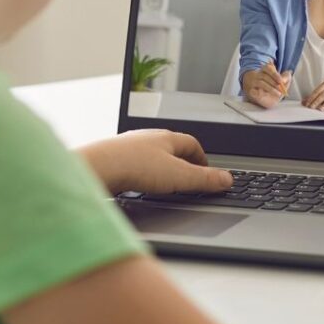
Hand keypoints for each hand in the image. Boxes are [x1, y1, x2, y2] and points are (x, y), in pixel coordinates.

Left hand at [78, 130, 232, 194]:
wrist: (96, 168)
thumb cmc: (134, 167)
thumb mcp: (178, 177)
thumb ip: (204, 180)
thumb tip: (227, 179)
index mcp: (166, 137)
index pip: (191, 144)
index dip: (202, 158)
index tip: (206, 170)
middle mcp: (146, 138)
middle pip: (170, 148)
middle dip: (181, 162)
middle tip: (188, 177)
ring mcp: (128, 147)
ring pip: (150, 156)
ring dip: (159, 168)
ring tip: (164, 182)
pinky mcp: (112, 160)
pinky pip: (132, 165)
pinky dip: (141, 175)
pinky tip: (138, 186)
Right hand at [243, 61, 291, 107]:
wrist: (268, 98)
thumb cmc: (275, 87)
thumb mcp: (283, 81)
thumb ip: (286, 76)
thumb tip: (289, 72)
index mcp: (265, 70)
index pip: (268, 68)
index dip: (275, 74)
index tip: (281, 81)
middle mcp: (258, 75)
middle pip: (264, 76)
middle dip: (274, 83)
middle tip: (281, 89)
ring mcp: (253, 83)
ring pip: (261, 83)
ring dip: (270, 89)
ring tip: (278, 93)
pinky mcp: (251, 91)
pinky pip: (254, 91)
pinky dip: (260, 93)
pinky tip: (266, 95)